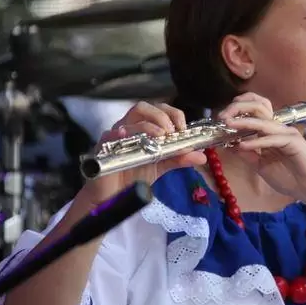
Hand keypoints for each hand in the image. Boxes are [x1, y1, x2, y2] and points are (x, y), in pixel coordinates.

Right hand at [82, 101, 206, 204]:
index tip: (183, 128)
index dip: (173, 113)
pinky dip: (127, 135)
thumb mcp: (162, 165)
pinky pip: (114, 136)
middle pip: (143, 107)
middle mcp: (128, 126)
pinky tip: (138, 143)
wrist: (115, 197)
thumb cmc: (135, 176)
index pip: (159, 109)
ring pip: (130, 119)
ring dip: (149, 126)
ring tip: (161, 137)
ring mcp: (115, 135)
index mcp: (143, 126)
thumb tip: (201, 155)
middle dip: (161, 116)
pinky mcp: (103, 146)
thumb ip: (179, 158)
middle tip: (172, 131)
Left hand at [219, 93, 305, 203]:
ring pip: (264, 121)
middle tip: (222, 117)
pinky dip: (256, 141)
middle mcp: (278, 127)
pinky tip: (243, 145)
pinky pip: (272, 138)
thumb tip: (230, 145)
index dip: (237, 109)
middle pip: (258, 106)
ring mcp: (287, 133)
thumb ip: (248, 154)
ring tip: (228, 124)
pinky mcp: (294, 142)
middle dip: (238, 108)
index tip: (220, 118)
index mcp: (270, 131)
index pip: (254, 110)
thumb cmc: (290, 178)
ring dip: (244, 122)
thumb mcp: (261, 166)